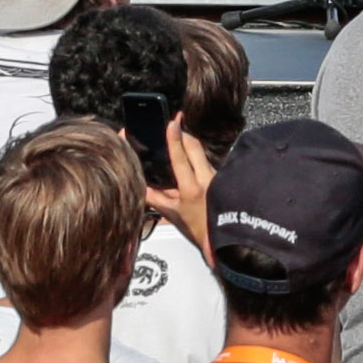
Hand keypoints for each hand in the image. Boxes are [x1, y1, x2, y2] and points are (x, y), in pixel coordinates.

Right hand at [155, 120, 213, 251]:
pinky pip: (207, 161)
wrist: (223, 239)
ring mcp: (216, 177)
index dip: (175, 139)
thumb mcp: (172, 215)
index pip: (181, 158)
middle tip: (175, 124)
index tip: (173, 122)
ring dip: (190, 144)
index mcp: (191, 189)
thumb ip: (155, 198)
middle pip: (195, 147)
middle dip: (183, 134)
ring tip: (179, 138)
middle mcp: (206, 179)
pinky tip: (191, 157)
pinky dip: (197, 157)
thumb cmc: (198, 229)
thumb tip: (139, 186)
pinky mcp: (222, 178)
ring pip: (202, 153)